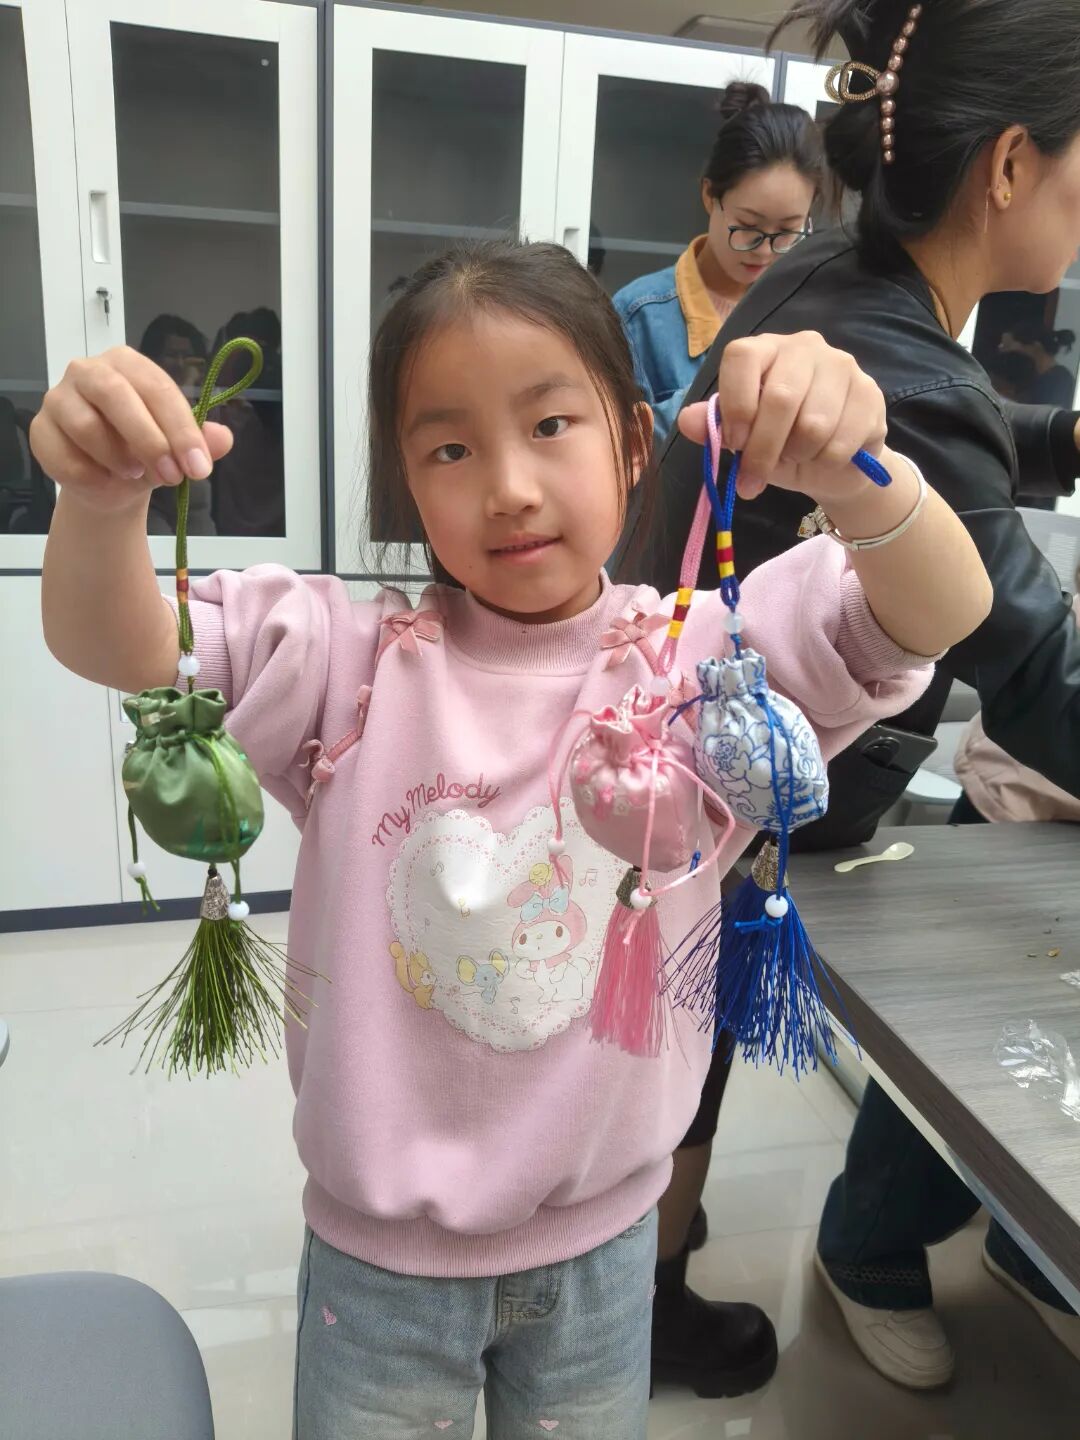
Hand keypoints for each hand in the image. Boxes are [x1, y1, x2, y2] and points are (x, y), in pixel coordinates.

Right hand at [30, 346, 233, 515]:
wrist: (110, 482)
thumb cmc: (145, 452)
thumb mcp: (177, 449)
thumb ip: (200, 441)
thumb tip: (222, 438)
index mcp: (129, 364)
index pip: (157, 388)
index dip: (181, 429)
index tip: (198, 467)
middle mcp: (89, 371)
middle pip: (117, 395)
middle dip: (149, 440)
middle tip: (172, 475)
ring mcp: (59, 398)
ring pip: (86, 425)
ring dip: (117, 458)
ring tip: (134, 475)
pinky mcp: (41, 430)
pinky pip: (63, 455)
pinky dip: (90, 476)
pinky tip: (105, 481)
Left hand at [677, 331, 887, 506]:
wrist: (833, 464)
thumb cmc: (780, 444)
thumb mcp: (743, 440)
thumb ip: (715, 428)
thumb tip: (686, 420)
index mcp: (765, 350)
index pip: (743, 357)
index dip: (735, 403)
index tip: (733, 443)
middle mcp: (804, 347)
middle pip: (780, 398)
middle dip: (762, 450)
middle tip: (752, 481)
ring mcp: (842, 367)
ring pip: (813, 424)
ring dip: (797, 456)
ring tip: (795, 458)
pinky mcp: (871, 394)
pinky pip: (841, 441)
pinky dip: (825, 462)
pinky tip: (823, 459)